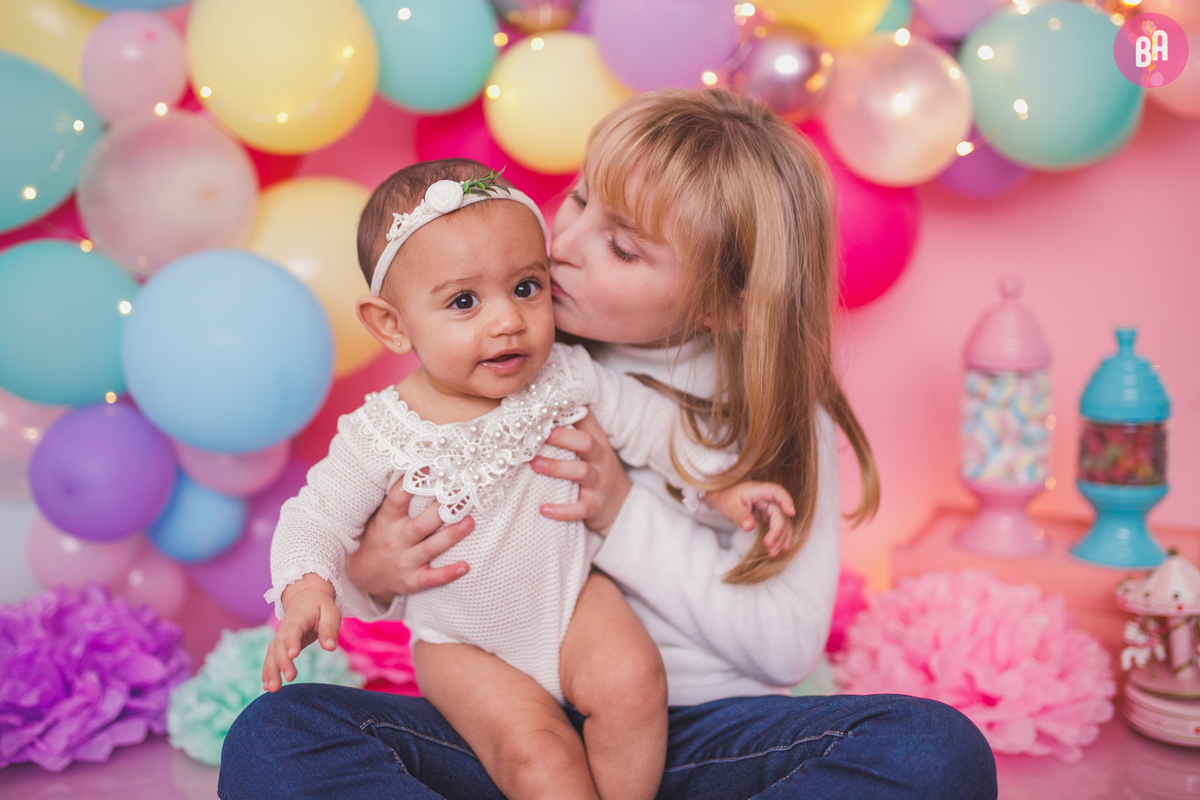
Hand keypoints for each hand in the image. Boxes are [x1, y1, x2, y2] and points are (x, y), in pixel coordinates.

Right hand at [263, 573, 340, 692]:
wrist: (306, 598)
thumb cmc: (321, 607)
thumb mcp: (331, 613)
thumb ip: (330, 629)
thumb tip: (330, 648)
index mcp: (299, 618)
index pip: (293, 630)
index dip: (292, 642)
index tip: (293, 655)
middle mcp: (285, 628)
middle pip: (279, 645)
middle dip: (282, 662)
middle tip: (290, 678)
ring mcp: (279, 637)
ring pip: (271, 654)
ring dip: (270, 671)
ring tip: (273, 689)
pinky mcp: (278, 645)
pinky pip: (270, 658)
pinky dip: (267, 671)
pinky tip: (267, 686)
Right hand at [345, 483, 474, 602]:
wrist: (363, 575)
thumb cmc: (377, 538)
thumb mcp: (379, 517)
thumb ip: (396, 500)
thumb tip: (420, 472)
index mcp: (386, 521)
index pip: (397, 499)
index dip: (411, 483)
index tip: (429, 467)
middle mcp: (396, 540)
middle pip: (422, 524)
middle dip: (443, 510)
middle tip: (462, 495)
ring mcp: (404, 562)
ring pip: (431, 548)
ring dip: (452, 535)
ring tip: (470, 522)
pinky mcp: (412, 581)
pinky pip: (432, 579)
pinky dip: (449, 573)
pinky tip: (466, 566)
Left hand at [531, 413, 632, 536]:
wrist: (624, 507)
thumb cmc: (598, 472)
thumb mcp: (594, 450)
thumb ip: (575, 432)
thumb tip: (545, 409)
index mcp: (597, 442)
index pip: (586, 420)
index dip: (567, 410)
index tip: (544, 407)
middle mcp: (600, 460)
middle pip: (586, 442)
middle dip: (562, 437)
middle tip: (536, 436)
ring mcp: (599, 483)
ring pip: (582, 472)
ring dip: (557, 468)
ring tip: (535, 465)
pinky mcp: (595, 506)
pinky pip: (580, 509)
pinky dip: (562, 510)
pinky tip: (544, 509)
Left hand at [703, 481, 795, 557]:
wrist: (723, 497)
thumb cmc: (726, 498)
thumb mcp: (730, 506)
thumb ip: (740, 515)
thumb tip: (749, 527)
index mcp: (759, 490)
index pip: (777, 492)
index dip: (786, 501)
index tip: (791, 513)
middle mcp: (768, 498)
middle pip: (780, 513)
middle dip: (778, 530)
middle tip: (770, 546)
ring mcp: (770, 507)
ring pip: (782, 522)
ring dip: (780, 538)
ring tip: (773, 553)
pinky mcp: (769, 516)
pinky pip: (779, 526)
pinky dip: (780, 537)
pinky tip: (780, 549)